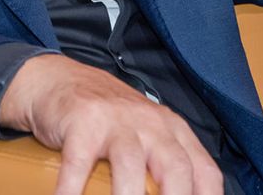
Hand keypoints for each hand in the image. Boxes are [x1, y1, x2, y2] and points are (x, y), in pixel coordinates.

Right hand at [0, 54, 223, 194]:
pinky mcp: (82, 122)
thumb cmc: (105, 118)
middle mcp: (150, 123)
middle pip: (175, 167)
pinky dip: (73, 189)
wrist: (57, 79)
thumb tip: (173, 194)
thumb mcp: (144, 134)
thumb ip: (162, 166)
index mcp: (173, 131)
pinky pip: (79, 163)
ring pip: (131, 164)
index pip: (205, 172)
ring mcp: (116, 120)